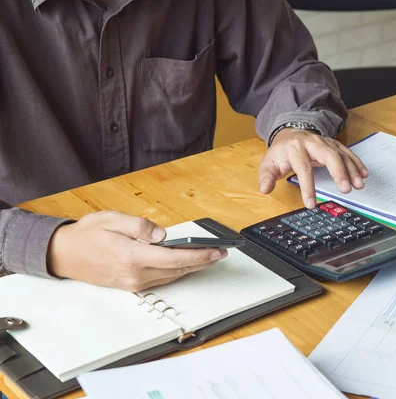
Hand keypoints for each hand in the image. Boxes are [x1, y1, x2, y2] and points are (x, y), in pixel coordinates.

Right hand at [47, 211, 226, 291]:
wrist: (64, 254)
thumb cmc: (87, 234)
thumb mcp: (112, 219)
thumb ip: (139, 225)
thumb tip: (162, 234)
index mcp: (132, 256)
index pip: (175, 259)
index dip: (200, 257)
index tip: (217, 252)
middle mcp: (135, 274)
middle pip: (178, 270)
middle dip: (203, 262)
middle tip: (221, 253)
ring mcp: (133, 283)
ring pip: (172, 277)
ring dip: (193, 268)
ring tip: (210, 257)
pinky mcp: (131, 285)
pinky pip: (162, 279)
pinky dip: (178, 271)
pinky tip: (188, 264)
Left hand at [258, 129, 367, 207]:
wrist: (290, 133)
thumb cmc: (281, 152)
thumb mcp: (269, 163)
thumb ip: (266, 176)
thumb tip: (265, 188)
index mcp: (295, 148)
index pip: (303, 168)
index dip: (307, 187)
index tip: (311, 203)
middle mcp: (312, 143)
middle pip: (328, 155)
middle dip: (338, 172)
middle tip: (345, 189)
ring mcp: (325, 142)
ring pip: (341, 154)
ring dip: (351, 169)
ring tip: (358, 185)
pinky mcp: (334, 144)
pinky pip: (347, 153)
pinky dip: (356, 163)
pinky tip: (363, 174)